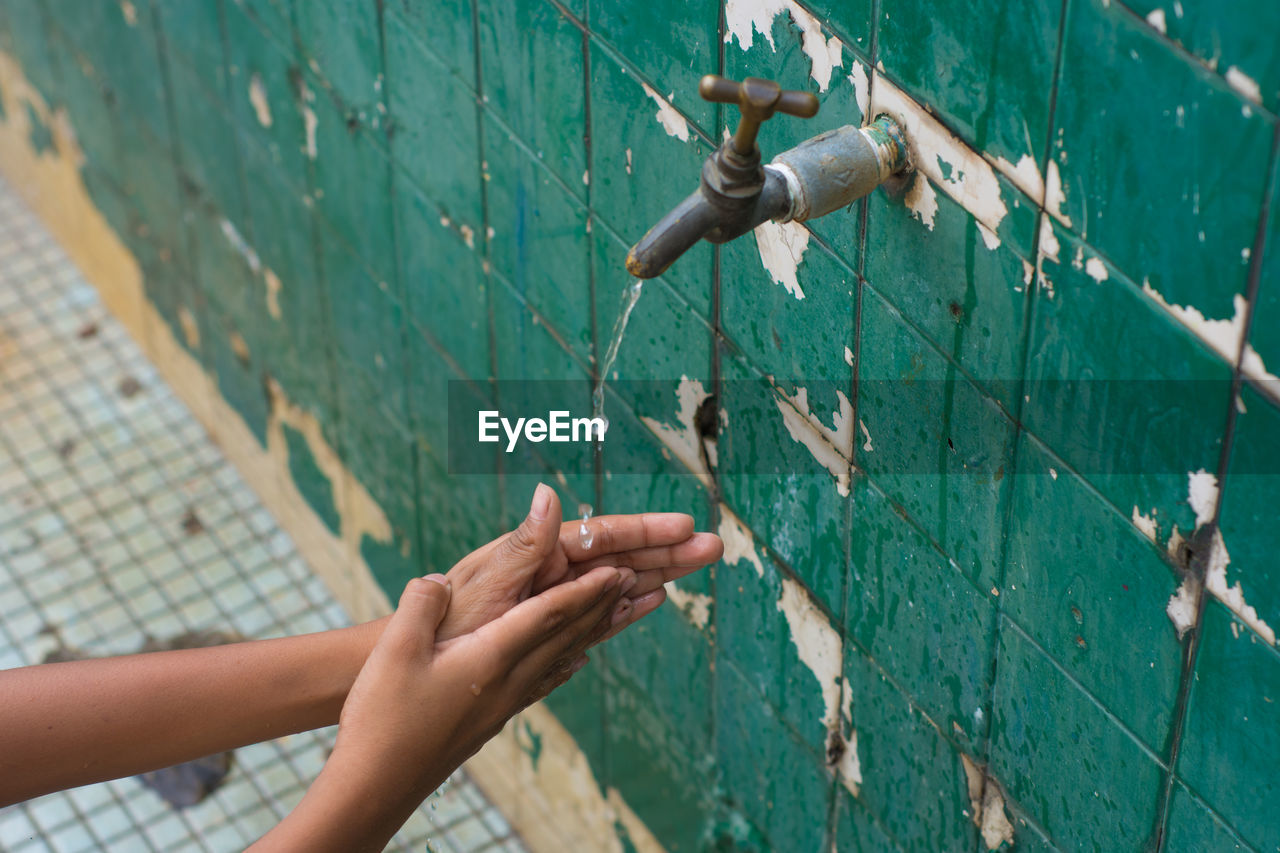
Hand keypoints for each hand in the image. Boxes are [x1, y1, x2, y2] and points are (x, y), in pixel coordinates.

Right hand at [253, 566, 628, 851]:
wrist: (374, 788)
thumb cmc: (380, 720)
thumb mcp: (394, 650)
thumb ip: (422, 604)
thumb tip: (439, 579)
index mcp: (488, 659)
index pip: (548, 616)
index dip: (584, 590)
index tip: (617, 569)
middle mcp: (506, 682)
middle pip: (565, 636)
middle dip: (600, 604)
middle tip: (633, 579)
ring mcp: (501, 705)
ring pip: (559, 659)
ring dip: (591, 630)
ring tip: (619, 611)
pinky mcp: (489, 721)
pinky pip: (542, 682)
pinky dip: (565, 663)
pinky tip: (574, 663)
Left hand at [439, 483, 722, 642]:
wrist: (420, 664)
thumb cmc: (444, 624)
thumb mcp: (483, 584)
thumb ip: (522, 545)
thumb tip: (549, 493)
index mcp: (536, 553)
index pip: (601, 537)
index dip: (644, 532)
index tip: (684, 527)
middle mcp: (550, 573)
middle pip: (619, 557)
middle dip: (666, 552)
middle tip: (714, 548)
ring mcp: (553, 600)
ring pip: (616, 584)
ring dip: (656, 576)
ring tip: (695, 570)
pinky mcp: (551, 628)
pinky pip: (598, 616)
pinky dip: (627, 609)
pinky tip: (653, 602)